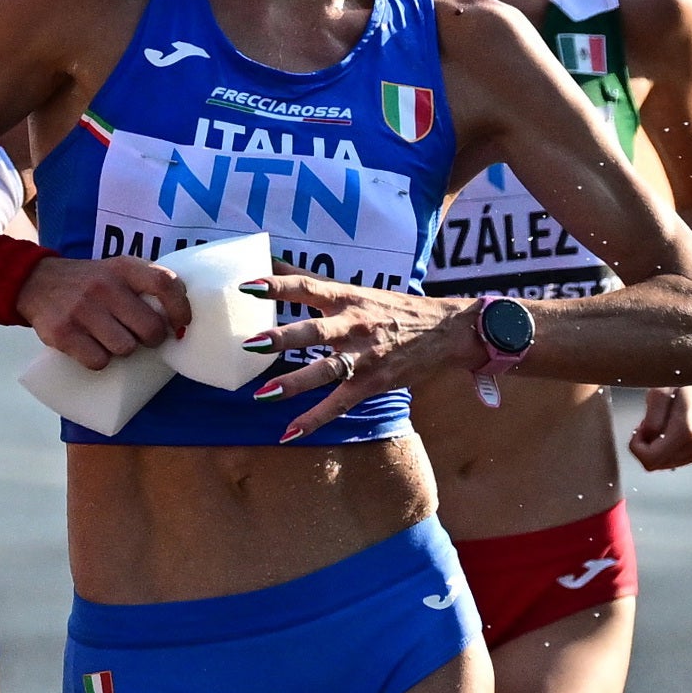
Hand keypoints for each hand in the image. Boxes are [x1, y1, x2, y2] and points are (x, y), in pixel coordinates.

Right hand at [28, 251, 188, 368]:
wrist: (36, 282)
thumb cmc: (89, 283)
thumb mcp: (116, 270)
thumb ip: (145, 285)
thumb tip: (181, 321)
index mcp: (123, 268)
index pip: (164, 283)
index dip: (181, 307)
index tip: (182, 324)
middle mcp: (104, 286)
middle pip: (150, 327)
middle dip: (152, 339)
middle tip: (144, 338)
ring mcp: (81, 309)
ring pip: (125, 348)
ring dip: (124, 350)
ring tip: (112, 339)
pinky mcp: (62, 333)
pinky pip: (98, 361)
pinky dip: (100, 361)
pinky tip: (93, 349)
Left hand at [248, 275, 461, 441]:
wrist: (444, 331)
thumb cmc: (392, 309)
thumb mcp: (355, 290)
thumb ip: (311, 281)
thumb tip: (268, 261)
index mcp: (346, 298)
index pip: (307, 287)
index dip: (278, 286)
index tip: (247, 285)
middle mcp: (353, 326)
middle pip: (315, 331)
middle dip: (284, 338)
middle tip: (252, 344)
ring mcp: (363, 357)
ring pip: (326, 371)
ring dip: (295, 383)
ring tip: (264, 394)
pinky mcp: (371, 383)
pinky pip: (339, 403)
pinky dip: (314, 419)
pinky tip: (290, 432)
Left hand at [630, 381, 691, 470]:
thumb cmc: (681, 379)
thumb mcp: (657, 393)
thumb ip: (650, 422)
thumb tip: (648, 442)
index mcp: (688, 429)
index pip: (651, 458)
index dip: (637, 446)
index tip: (639, 427)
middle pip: (658, 464)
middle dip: (647, 446)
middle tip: (649, 423)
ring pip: (667, 464)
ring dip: (658, 447)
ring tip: (663, 424)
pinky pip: (679, 459)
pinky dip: (670, 448)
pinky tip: (672, 430)